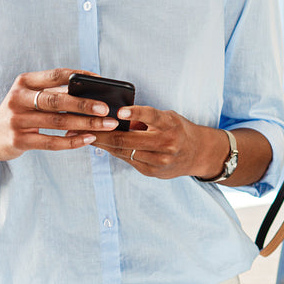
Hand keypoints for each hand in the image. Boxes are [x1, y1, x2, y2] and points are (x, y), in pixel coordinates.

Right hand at [0, 68, 120, 163]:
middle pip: (57, 100)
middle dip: (85, 104)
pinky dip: (72, 141)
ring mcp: (17, 120)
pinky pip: (50, 142)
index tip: (100, 79)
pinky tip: (89, 140)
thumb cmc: (19, 113)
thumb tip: (92, 92)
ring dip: (85, 124)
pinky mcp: (18, 141)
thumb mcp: (29, 97)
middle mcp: (18, 98)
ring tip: (106, 125)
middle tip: (107, 108)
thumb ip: (54, 92)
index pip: (55, 75)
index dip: (79, 76)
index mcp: (24, 82)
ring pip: (57, 122)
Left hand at [92, 105, 225, 179]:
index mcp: (170, 125)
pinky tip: (103, 146)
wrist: (198, 153)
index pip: (152, 117)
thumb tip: (116, 118)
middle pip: (128, 139)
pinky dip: (114, 151)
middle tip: (86, 126)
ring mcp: (159, 161)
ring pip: (124, 152)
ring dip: (103, 144)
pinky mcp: (153, 172)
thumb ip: (146, 119)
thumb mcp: (168, 118)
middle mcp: (166, 144)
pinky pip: (128, 160)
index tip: (120, 112)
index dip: (136, 113)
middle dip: (103, 133)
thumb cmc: (178, 130)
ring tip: (87, 135)